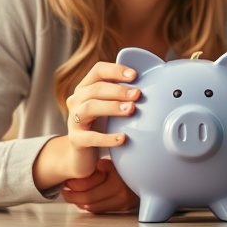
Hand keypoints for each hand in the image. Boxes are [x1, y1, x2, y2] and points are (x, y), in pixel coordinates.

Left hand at [62, 159, 138, 213]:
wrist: (151, 174)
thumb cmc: (133, 163)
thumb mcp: (119, 160)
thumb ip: (106, 164)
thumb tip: (96, 165)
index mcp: (116, 183)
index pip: (88, 191)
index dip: (74, 187)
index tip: (67, 182)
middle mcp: (120, 196)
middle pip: (88, 201)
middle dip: (73, 197)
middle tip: (64, 191)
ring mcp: (122, 204)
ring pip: (93, 208)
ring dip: (79, 203)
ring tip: (70, 196)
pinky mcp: (123, 208)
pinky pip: (101, 209)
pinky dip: (90, 206)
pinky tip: (83, 201)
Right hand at [64, 62, 139, 178]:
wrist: (84, 156)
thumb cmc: (103, 126)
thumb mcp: (112, 107)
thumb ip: (125, 95)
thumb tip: (152, 85)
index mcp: (86, 87)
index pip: (98, 71)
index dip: (116, 70)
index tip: (135, 75)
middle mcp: (77, 100)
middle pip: (95, 88)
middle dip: (118, 90)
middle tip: (137, 94)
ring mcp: (74, 120)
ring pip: (90, 107)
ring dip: (112, 107)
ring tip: (131, 110)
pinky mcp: (75, 140)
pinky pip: (90, 137)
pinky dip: (107, 137)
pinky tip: (122, 138)